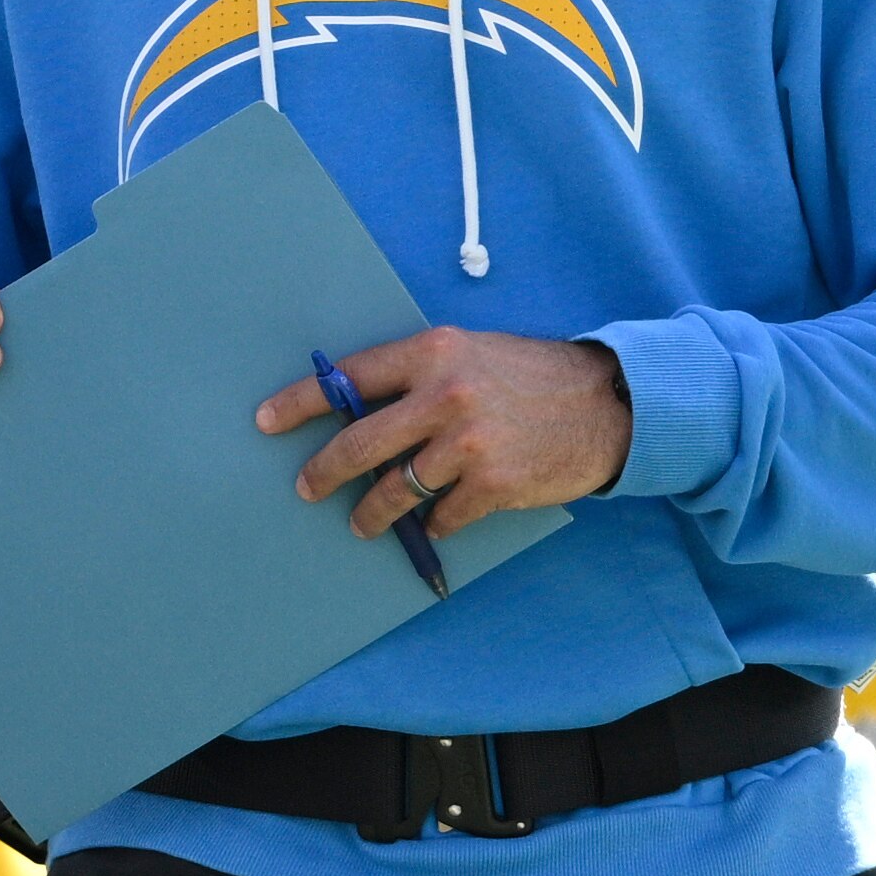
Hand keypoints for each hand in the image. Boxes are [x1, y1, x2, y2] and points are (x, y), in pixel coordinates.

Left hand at [255, 328, 627, 539]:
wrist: (609, 405)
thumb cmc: (536, 375)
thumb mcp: (474, 353)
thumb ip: (421, 375)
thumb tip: (360, 407)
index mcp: (435, 352)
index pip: (350, 377)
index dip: (301, 401)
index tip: (267, 420)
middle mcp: (446, 394)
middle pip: (360, 443)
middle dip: (324, 472)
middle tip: (307, 487)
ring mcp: (469, 443)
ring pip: (396, 489)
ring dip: (373, 513)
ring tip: (362, 523)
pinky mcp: (493, 485)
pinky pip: (442, 515)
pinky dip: (435, 524)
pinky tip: (434, 523)